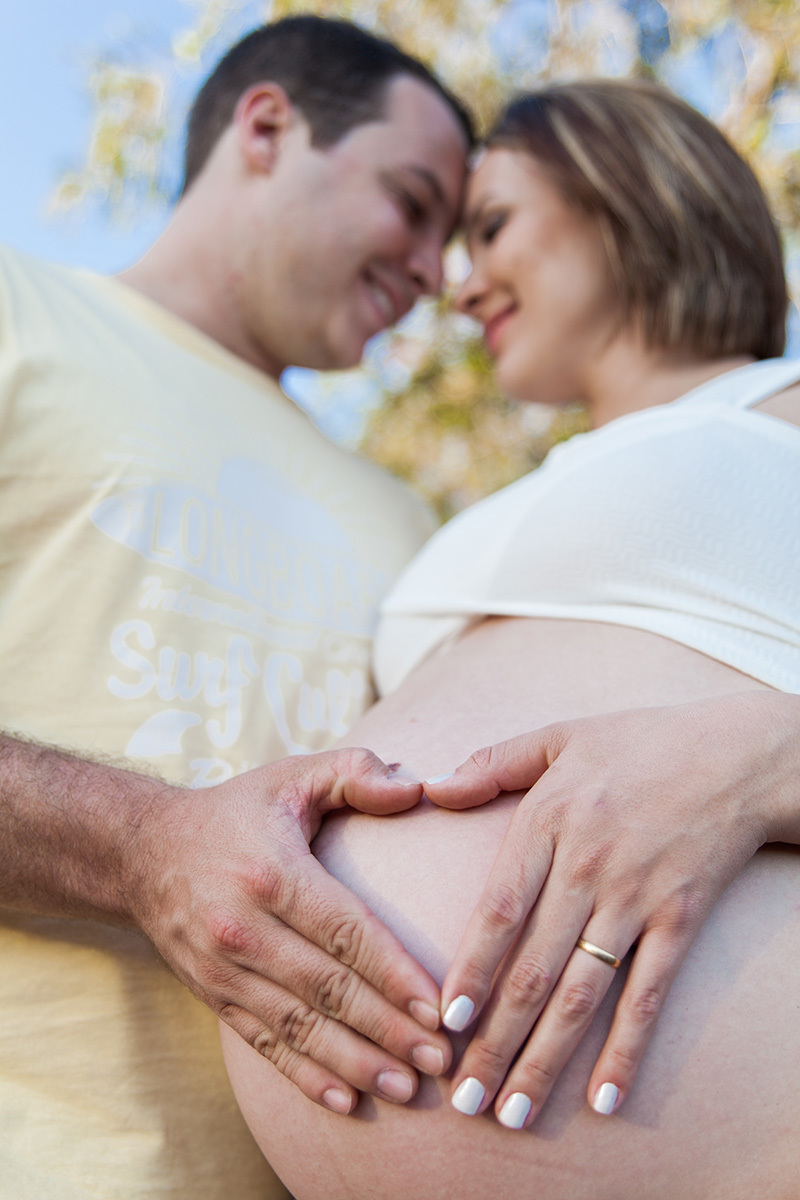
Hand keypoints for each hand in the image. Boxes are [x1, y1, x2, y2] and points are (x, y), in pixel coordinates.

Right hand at [129, 747, 451, 1113]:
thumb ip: (356, 773)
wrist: (144, 851)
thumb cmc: (237, 811)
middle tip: (442, 1058)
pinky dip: (305, 1075)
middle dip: (388, 1028)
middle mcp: (244, 927)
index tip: (439, 1006)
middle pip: (328, 988)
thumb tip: (418, 787)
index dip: (393, 973)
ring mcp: (224, 968)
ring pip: (299, 1024)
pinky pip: (264, 1042)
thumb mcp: (292, 775)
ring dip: (355, 1061)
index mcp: (273, 873)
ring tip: (407, 1086)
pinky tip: (346, 1101)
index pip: (345, 932)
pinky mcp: (213, 995)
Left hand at [424, 693, 795, 1127]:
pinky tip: (604, 1099)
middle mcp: (588, 867)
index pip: (499, 909)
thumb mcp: (560, 737)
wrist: (738, 755)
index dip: (471, 968)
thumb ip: (492, 762)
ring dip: (544, 1058)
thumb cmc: (640, 742)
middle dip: (493, 1040)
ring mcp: (637, 898)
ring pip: (581, 993)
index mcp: (549, 820)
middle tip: (461, 1099)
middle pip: (532, 968)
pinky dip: (627, 1049)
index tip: (444, 1019)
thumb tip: (429, 786)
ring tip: (512, 1113)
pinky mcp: (680, 920)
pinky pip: (649, 994)